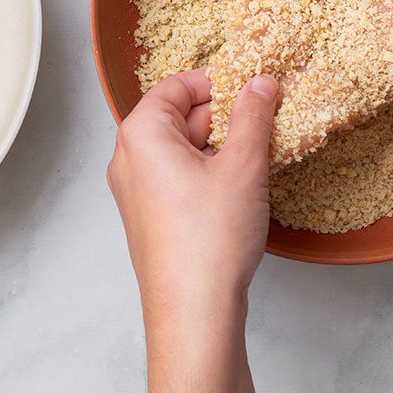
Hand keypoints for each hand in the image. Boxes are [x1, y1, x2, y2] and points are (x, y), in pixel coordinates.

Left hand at [107, 69, 278, 392]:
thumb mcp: (243, 165)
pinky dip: (207, 174)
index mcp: (141, 132)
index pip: (178, 85)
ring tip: (256, 161)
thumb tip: (260, 84)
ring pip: (181, 149)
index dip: (219, 83)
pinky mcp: (148, 217)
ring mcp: (135, 189)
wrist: (193, 309)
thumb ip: (252, 115)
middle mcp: (128, 157)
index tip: (253, 91)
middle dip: (223, 117)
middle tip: (264, 125)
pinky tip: (238, 190)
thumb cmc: (209, 239)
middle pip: (178, 115)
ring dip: (219, 148)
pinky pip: (177, 178)